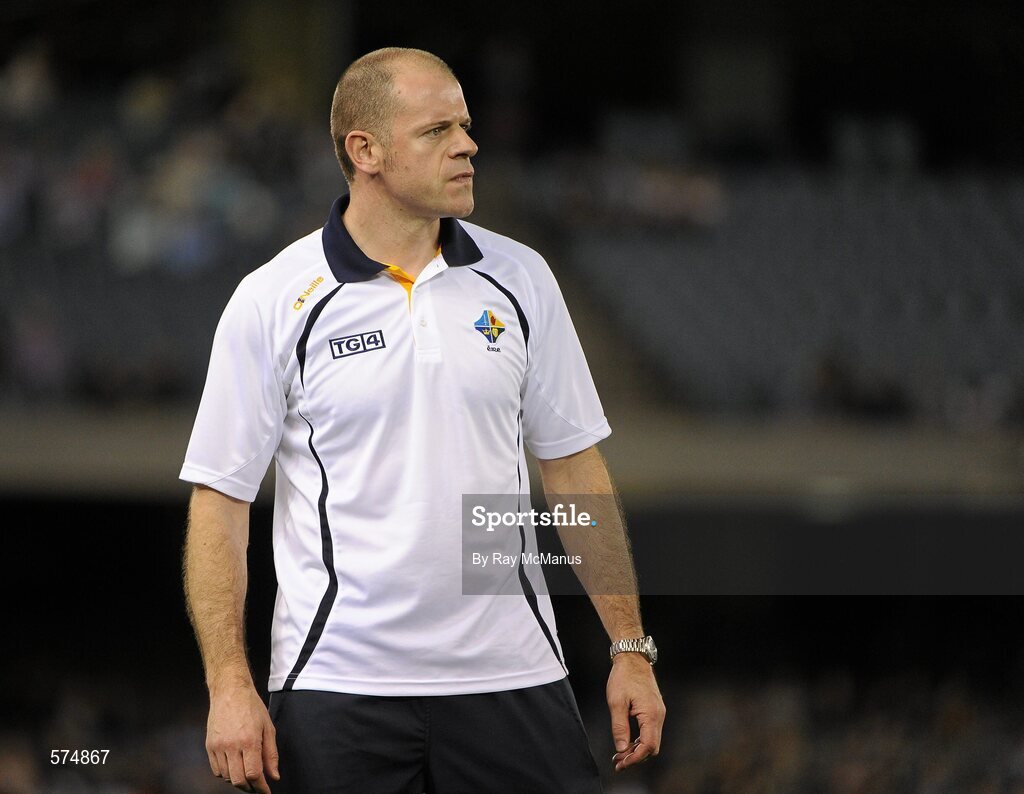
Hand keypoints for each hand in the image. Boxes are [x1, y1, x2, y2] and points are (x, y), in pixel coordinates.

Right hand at [206, 682, 279, 792]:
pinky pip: (216, 770)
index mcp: (249, 740)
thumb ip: (271, 754)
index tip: (266, 791)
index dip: (261, 787)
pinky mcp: (209, 745)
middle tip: (257, 786)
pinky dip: (226, 774)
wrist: (230, 691)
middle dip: (250, 788)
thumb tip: (274, 776)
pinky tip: (234, 767)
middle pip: (238, 780)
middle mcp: (231, 746)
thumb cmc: (251, 707)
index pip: (254, 774)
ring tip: (247, 774)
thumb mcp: (268, 728)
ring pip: (226, 777)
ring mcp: (218, 746)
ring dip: (238, 780)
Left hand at [607, 653, 665, 771]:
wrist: (632, 658)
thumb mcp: (616, 703)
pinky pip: (650, 731)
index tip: (620, 763)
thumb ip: (620, 727)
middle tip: (618, 762)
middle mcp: (659, 715)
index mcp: (651, 714)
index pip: (648, 746)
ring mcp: (658, 712)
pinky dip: (639, 740)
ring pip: (651, 740)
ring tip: (619, 754)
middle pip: (652, 747)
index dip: (635, 758)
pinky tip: (627, 742)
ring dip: (637, 749)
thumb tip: (621, 748)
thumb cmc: (624, 677)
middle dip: (635, 757)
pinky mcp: (654, 710)